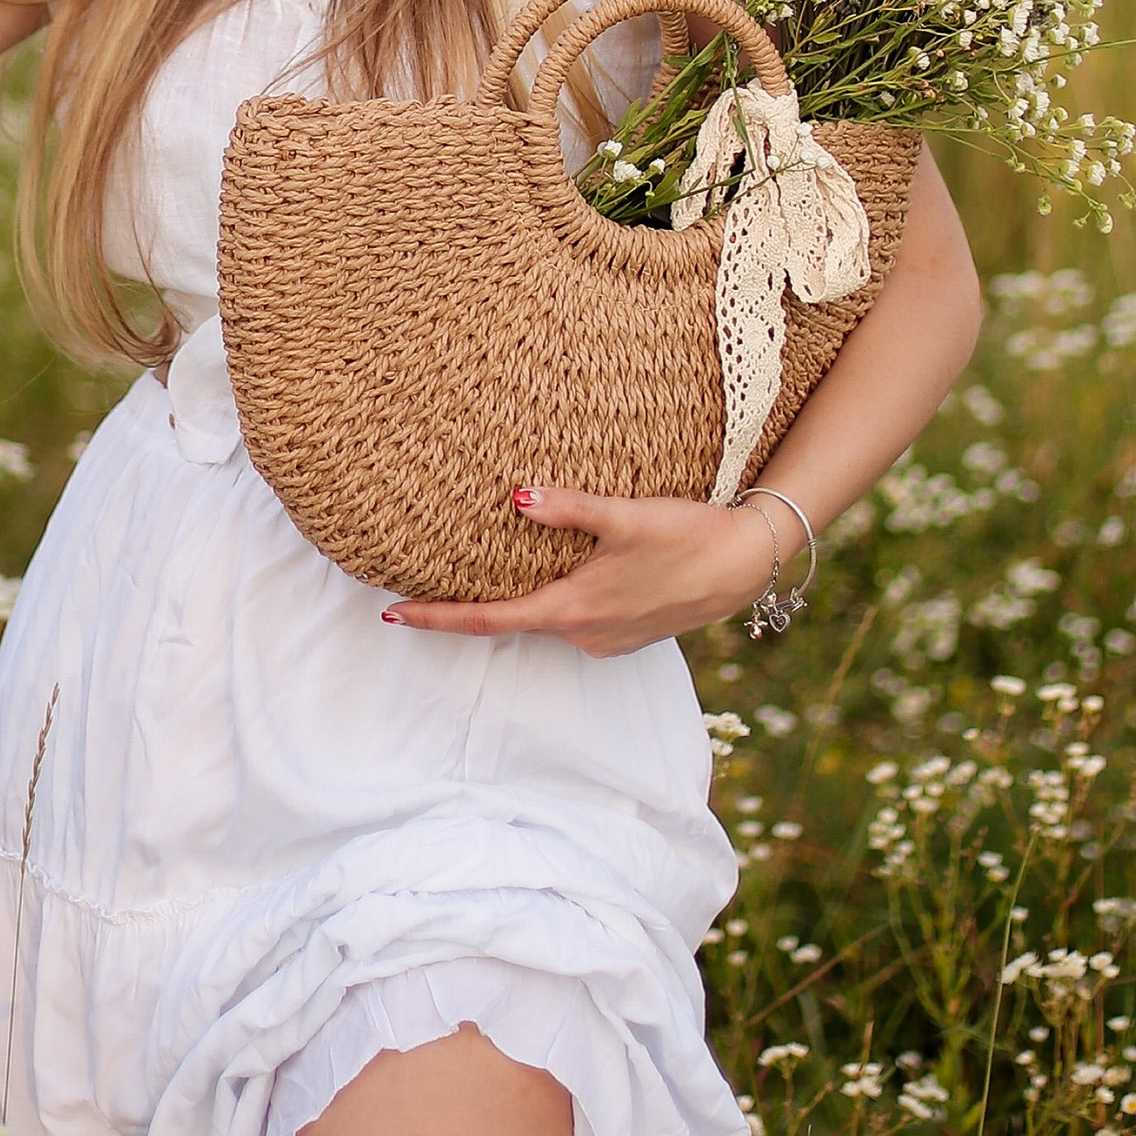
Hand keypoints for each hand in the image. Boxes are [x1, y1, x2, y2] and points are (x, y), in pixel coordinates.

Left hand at [382, 484, 782, 657]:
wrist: (743, 566)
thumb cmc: (687, 536)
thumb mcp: (626, 516)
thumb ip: (570, 507)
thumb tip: (515, 497)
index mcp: (572, 608)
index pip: (487, 620)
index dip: (436, 619)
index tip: (392, 614)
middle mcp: (583, 634)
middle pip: (509, 621)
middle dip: (467, 606)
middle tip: (421, 582)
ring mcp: (604, 638)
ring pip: (543, 618)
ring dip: (515, 599)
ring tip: (482, 568)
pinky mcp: (623, 632)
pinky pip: (572, 618)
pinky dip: (551, 599)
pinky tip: (554, 572)